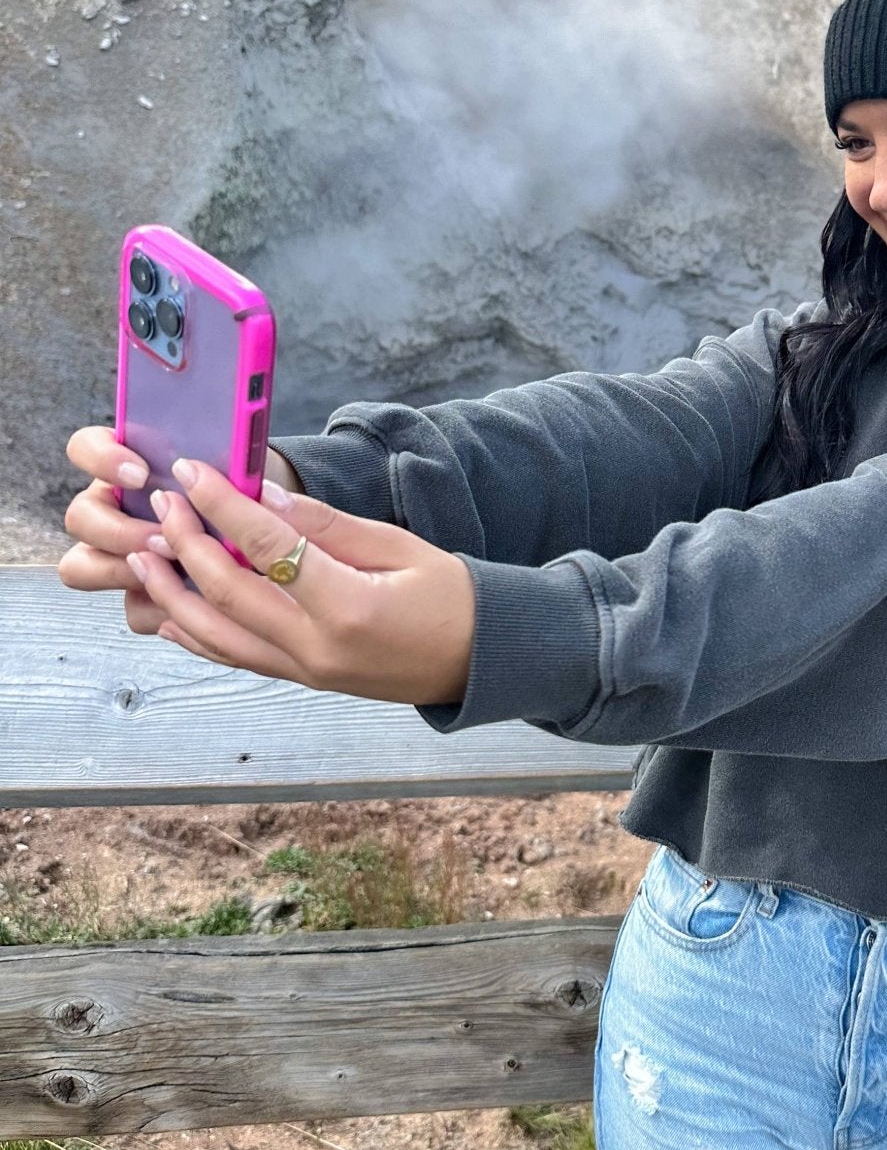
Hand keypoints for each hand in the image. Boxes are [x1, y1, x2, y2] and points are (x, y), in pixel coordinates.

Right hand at [59, 428, 303, 638]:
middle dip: (119, 531)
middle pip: (79, 517)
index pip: (86, 448)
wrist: (263, 529)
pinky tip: (194, 599)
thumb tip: (248, 488)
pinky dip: (161, 607)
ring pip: (82, 566)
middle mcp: (112, 509)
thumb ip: (233, 473)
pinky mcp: (141, 595)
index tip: (142, 474)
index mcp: (128, 466)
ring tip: (174, 568)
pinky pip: (132, 607)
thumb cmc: (243, 488)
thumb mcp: (242, 472)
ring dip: (124, 571)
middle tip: (165, 538)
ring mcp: (119, 554)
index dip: (102, 459)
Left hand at [123, 459, 474, 706]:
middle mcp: (319, 648)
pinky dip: (196, 634)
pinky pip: (236, 657)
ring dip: (174, 593)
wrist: (481, 661)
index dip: (224, 504)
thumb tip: (263, 494)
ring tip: (143, 554)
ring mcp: (307, 670)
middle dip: (188, 542)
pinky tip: (169, 611)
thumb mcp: (396, 546)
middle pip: (231, 592)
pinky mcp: (303, 679)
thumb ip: (325, 524)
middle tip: (164, 502)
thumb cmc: (451, 597)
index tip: (193, 471)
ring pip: (218, 635)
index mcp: (349, 607)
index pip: (269, 547)